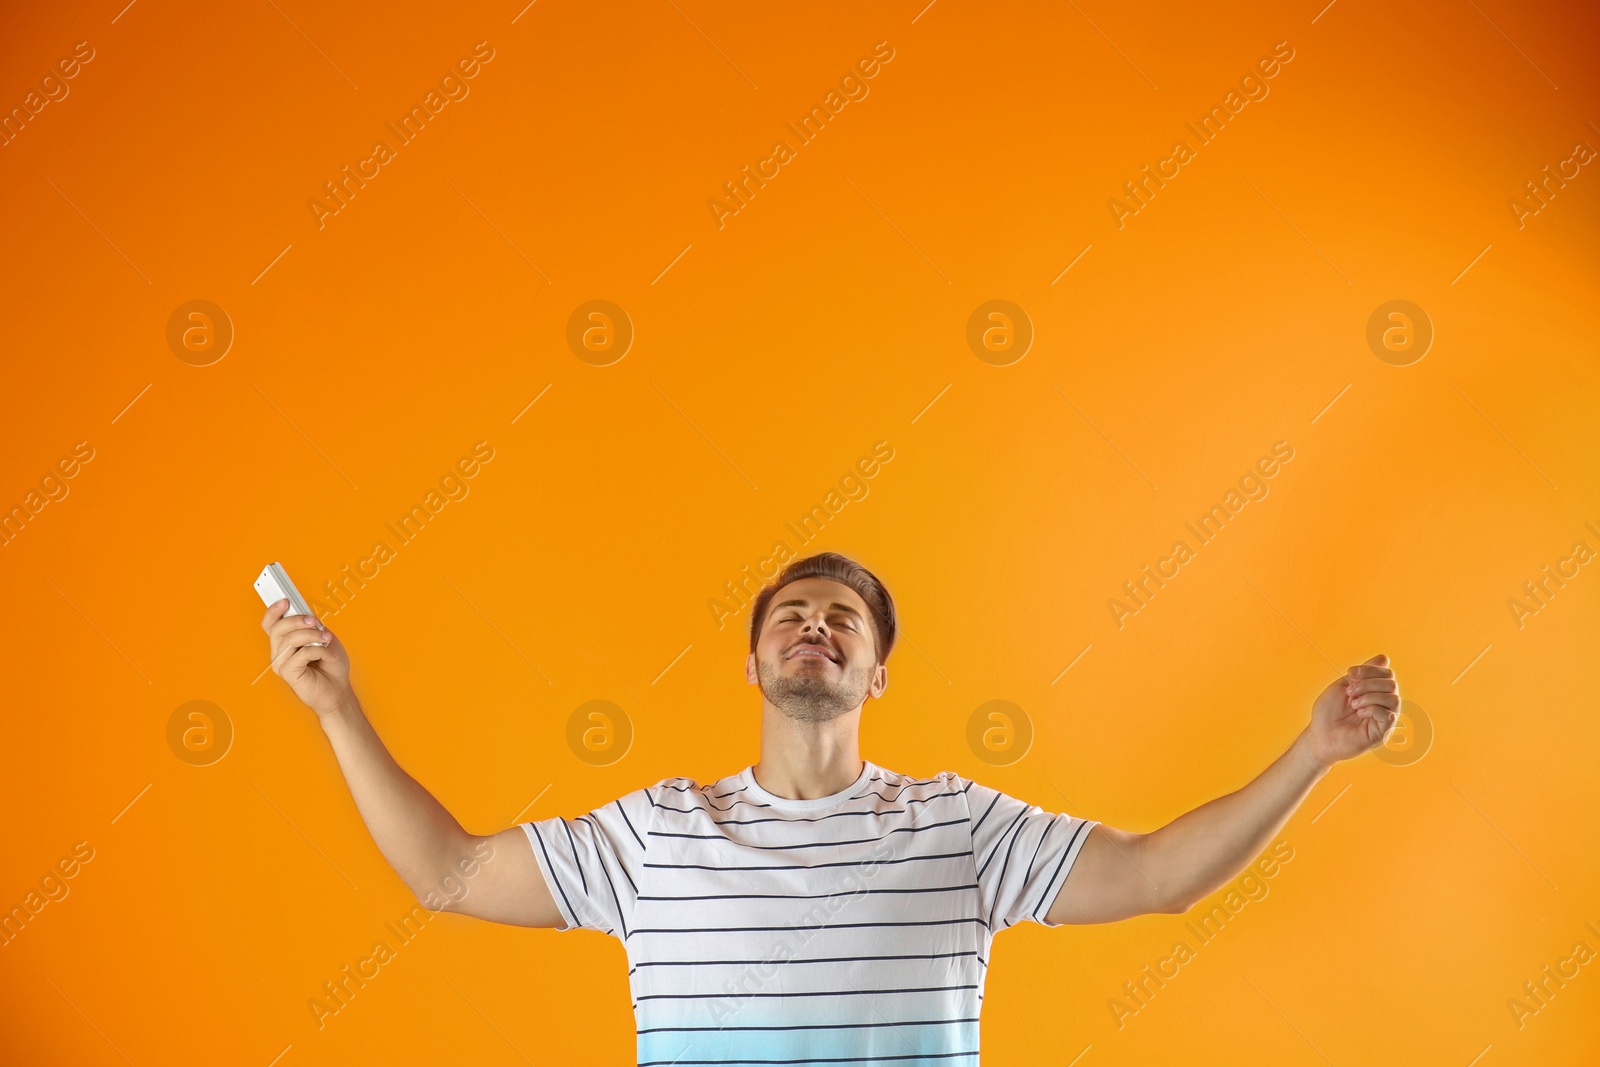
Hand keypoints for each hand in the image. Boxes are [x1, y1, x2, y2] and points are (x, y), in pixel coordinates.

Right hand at [260, 599, 352, 717]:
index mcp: (285, 642)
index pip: (270, 624)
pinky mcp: (288, 674)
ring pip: (290, 640)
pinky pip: (301, 654)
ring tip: (327, 638)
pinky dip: (320, 651)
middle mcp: (279, 652)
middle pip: (277, 629)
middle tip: (314, 621)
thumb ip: (312, 627)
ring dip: (312, 636)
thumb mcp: (324, 638)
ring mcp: (281, 663)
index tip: (285, 600)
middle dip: (297, 620)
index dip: (274, 611)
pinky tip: (329, 656)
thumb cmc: (331, 665)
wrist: (339, 689)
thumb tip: (305, 615)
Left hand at [1307, 654, 1400, 765]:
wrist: (1319, 734)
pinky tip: (1360, 714)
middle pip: (1391, 683)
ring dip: (1370, 697)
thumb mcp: (1343, 686)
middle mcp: (1383, 704)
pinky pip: (1389, 715)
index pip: (1387, 673)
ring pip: (1393, 698)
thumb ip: (1363, 673)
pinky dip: (1373, 710)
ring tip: (1354, 704)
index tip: (1350, 674)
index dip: (1370, 670)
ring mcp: (1384, 718)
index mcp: (1375, 691)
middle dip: (1368, 683)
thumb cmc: (1328, 712)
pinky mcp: (1382, 733)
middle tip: (1349, 692)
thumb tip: (1384, 658)